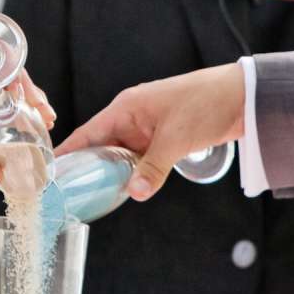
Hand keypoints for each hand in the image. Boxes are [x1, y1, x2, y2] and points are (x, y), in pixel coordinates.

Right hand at [54, 63, 244, 199]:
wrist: (243, 97)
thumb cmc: (206, 105)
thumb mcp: (176, 139)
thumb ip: (153, 168)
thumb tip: (134, 193)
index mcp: (126, 107)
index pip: (87, 133)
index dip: (68, 154)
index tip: (50, 175)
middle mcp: (132, 116)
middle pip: (100, 146)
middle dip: (88, 169)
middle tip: (71, 195)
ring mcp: (148, 128)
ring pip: (120, 155)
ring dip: (112, 173)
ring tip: (93, 197)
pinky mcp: (164, 137)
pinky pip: (139, 158)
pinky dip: (133, 172)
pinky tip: (127, 189)